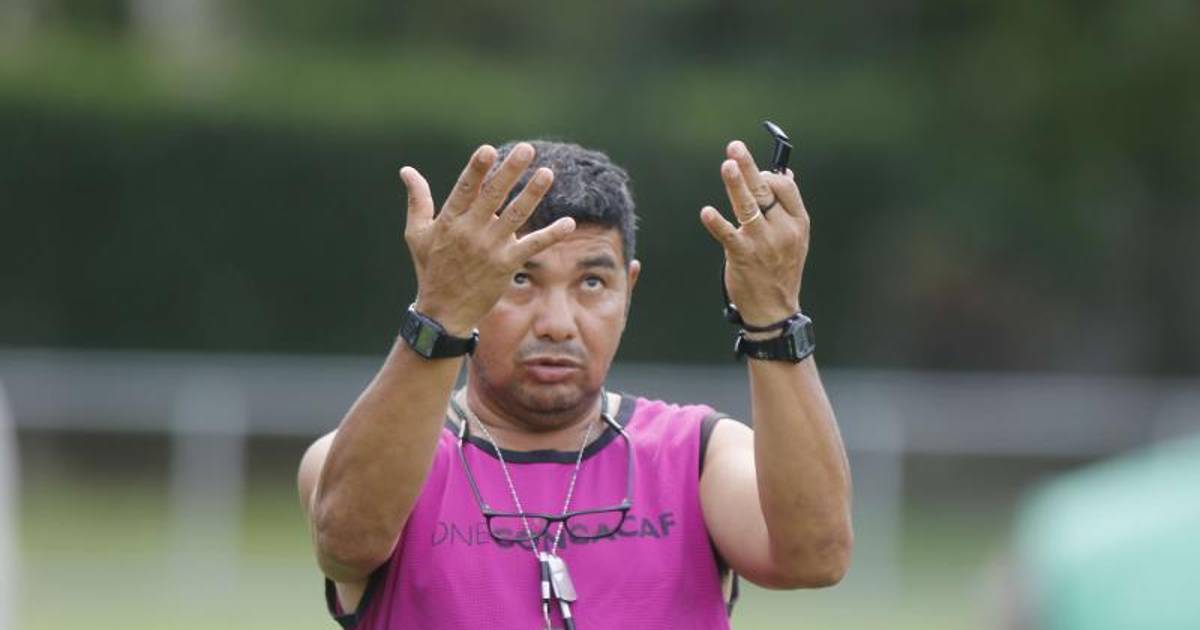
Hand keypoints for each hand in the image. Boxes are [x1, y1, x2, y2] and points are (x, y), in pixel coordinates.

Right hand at [399, 143, 575, 335]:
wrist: (444, 312)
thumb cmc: (431, 268)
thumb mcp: (416, 233)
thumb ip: (417, 200)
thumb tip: (406, 170)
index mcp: (450, 220)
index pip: (465, 189)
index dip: (477, 170)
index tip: (488, 150)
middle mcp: (471, 231)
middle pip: (493, 196)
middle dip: (510, 171)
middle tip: (527, 150)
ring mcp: (490, 248)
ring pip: (515, 215)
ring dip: (532, 194)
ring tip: (547, 173)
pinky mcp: (506, 264)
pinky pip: (532, 246)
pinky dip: (551, 235)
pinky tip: (568, 223)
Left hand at [699, 140, 809, 326]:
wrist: (774, 309)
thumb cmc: (780, 269)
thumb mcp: (794, 238)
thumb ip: (788, 207)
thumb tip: (787, 173)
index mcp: (798, 223)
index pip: (786, 188)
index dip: (770, 175)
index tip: (756, 171)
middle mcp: (782, 230)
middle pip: (765, 191)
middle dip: (749, 167)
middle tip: (734, 147)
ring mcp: (763, 243)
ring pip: (747, 207)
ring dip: (736, 185)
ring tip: (727, 165)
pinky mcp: (743, 256)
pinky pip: (728, 235)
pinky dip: (717, 223)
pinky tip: (707, 212)